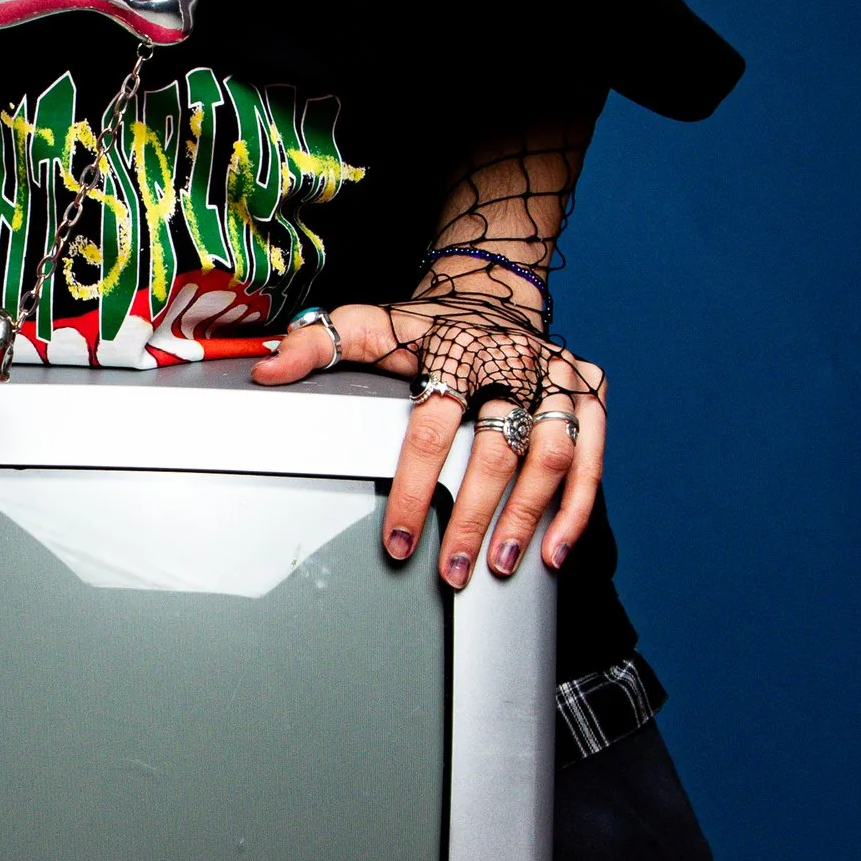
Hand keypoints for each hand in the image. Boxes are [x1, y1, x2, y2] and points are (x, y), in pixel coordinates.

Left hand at [252, 299, 605, 585]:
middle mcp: (513, 362)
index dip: (416, 490)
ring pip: (553, 454)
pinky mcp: (589, 391)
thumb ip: (315, 346)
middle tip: (455, 570)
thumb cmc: (428, 324)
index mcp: (456, 350)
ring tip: (504, 566)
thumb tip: (266, 369)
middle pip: (498, 447)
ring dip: (530, 516)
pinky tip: (557, 549)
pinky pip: (594, 453)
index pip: (432, 428)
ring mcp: (557, 376)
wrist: (494, 289)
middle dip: (476, 517)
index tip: (401, 544)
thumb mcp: (368, 324)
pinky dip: (580, 504)